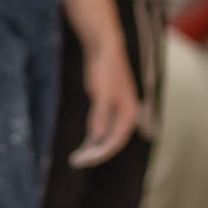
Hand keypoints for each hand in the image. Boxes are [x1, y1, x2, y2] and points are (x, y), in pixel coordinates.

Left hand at [71, 41, 137, 167]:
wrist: (104, 46)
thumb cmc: (105, 70)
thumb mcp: (101, 95)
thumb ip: (99, 116)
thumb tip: (96, 137)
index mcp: (129, 113)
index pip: (117, 140)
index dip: (102, 152)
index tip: (86, 160)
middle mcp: (126, 112)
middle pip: (113, 138)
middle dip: (97, 151)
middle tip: (78, 161)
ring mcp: (118, 107)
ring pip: (108, 132)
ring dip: (95, 144)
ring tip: (79, 155)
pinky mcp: (109, 101)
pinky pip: (103, 123)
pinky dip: (95, 132)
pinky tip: (86, 138)